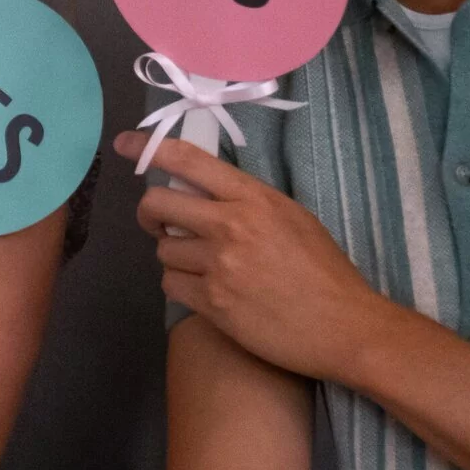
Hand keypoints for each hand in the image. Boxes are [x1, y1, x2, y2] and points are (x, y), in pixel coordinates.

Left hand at [116, 131, 400, 385]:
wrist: (344, 326)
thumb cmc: (326, 271)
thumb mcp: (292, 217)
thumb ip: (247, 202)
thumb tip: (205, 193)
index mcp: (253, 197)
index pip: (187, 160)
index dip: (148, 147)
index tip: (125, 144)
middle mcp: (231, 225)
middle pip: (157, 203)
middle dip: (149, 212)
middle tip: (158, 222)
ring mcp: (219, 266)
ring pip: (163, 249)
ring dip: (174, 255)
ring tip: (200, 265)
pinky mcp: (213, 304)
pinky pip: (171, 285)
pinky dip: (180, 285)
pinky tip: (203, 290)